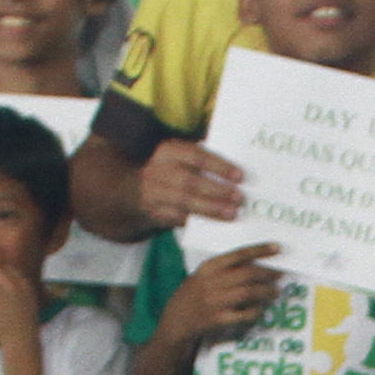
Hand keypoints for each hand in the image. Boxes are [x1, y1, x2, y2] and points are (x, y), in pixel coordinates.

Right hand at [133, 138, 247, 229]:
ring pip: (184, 201)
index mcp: (169, 151)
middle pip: (189, 181)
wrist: (134, 191)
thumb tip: (238, 163)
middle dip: (217, 190)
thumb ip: (202, 158)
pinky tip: (216, 223)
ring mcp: (154, 193)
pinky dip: (198, 221)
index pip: (196, 155)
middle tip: (240, 197)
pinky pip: (178, 218)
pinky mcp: (155, 213)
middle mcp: (159, 170)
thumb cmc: (171, 171)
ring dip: (211, 208)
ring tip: (232, 212)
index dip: (218, 166)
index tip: (239, 176)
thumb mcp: (180, 158)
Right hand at [158, 244, 283, 353]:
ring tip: (275, 292)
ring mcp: (215, 301)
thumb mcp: (204, 275)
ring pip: (249, 292)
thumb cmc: (194, 294)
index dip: (260, 250)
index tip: (277, 248)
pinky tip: (261, 308)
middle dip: (269, 273)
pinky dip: (257, 310)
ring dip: (267, 292)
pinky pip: (246, 314)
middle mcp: (212, 282)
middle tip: (280, 275)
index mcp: (209, 267)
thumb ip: (225, 268)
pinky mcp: (219, 319)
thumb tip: (257, 262)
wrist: (177, 320)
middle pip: (248, 273)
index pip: (239, 254)